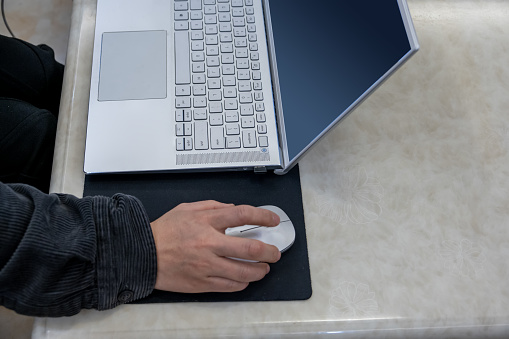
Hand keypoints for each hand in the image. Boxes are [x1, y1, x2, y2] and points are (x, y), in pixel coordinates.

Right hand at [150, 201, 280, 292]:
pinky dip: (242, 283)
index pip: (242, 215)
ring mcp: (207, 265)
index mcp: (206, 222)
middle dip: (269, 251)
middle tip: (274, 252)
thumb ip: (212, 206)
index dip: (263, 216)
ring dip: (259, 271)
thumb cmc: (164, 232)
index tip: (272, 219)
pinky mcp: (202, 283)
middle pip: (250, 248)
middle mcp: (209, 244)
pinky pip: (229, 286)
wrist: (141, 254)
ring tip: (264, 268)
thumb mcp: (186, 209)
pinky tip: (245, 279)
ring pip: (243, 272)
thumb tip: (232, 209)